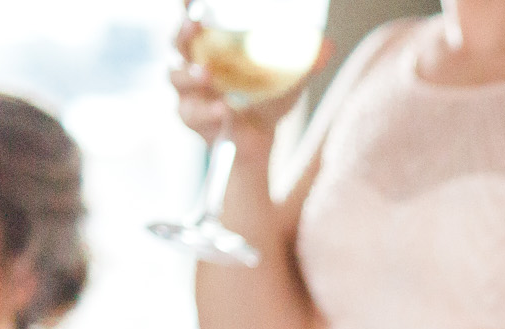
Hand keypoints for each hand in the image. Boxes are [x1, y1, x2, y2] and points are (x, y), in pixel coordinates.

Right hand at [169, 15, 332, 153]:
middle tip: (195, 24)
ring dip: (190, 75)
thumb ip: (304, 62)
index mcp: (212, 46)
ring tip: (206, 74)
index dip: (190, 7)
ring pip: (176, 77)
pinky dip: (209, 110)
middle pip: (178, 42)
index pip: (195, 19)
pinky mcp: (190, 116)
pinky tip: (225, 109)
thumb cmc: (267, 98)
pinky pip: (193, 112)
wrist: (259, 140)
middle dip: (183, 32)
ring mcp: (187, 90)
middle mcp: (192, 62)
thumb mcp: (287, 79)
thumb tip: (328, 45)